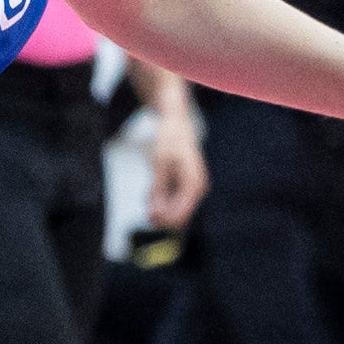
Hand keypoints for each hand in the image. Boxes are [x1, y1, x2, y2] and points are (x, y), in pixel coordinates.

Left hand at [141, 106, 206, 232]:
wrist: (177, 124)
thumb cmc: (169, 140)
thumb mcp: (159, 164)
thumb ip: (157, 190)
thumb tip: (154, 213)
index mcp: (194, 183)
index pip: (182, 213)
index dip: (164, 219)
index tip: (148, 216)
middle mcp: (198, 188)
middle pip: (180, 215)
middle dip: (161, 215)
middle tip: (145, 207)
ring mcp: (193, 188)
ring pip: (176, 210)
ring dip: (160, 208)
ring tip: (148, 194)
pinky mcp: (186, 186)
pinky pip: (174, 201)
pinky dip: (161, 201)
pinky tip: (151, 193)